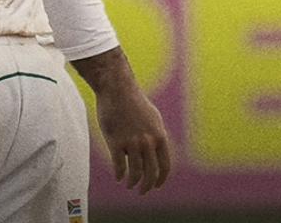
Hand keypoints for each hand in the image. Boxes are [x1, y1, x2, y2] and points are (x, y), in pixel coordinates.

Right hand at [95, 78, 170, 194]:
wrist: (116, 88)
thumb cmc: (132, 101)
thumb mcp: (152, 117)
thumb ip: (155, 134)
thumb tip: (156, 149)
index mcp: (159, 136)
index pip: (165, 165)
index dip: (161, 179)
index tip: (156, 185)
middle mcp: (148, 141)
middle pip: (151, 172)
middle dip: (147, 186)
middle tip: (143, 191)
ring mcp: (132, 142)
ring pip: (135, 171)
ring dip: (133, 182)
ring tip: (129, 185)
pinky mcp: (115, 141)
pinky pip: (119, 165)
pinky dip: (119, 174)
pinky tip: (118, 177)